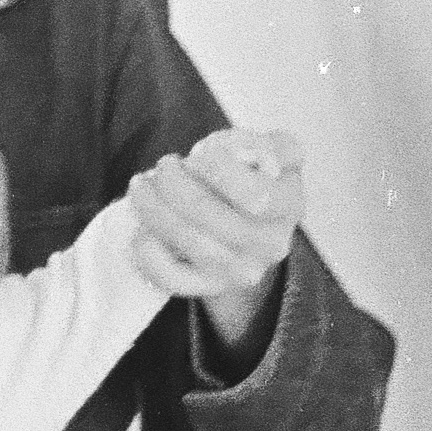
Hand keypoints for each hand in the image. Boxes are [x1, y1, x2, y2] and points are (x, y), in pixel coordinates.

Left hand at [128, 127, 304, 365]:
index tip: (202, 150)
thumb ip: (270, 143)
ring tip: (143, 187)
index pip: (255, 196)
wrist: (251, 225)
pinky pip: (170, 277)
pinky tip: (142, 227)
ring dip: (153, 209)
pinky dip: (147, 250)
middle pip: (209, 216)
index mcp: (289, 205)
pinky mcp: (208, 286)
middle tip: (163, 165)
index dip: (218, 168)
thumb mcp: (275, 150)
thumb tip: (242, 152)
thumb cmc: (256, 176)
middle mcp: (270, 245)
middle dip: (174, 184)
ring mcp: (240, 271)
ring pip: (186, 243)